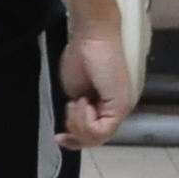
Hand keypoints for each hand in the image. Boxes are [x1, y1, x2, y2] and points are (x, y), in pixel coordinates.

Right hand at [55, 18, 131, 147]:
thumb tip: (76, 118)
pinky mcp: (120, 106)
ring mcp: (120, 108)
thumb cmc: (82, 55)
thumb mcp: (74, 89)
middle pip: (94, 140)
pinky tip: (82, 102)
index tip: (58, 137)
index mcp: (106, 105)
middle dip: (75, 130)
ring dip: (79, 123)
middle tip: (71, 106)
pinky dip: (85, 120)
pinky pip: (100, 130)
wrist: (92, 37)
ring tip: (77, 101)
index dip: (74, 139)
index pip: (93, 134)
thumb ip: (77, 108)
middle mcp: (116, 109)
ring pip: (96, 138)